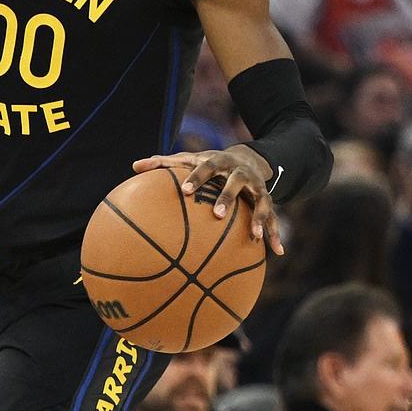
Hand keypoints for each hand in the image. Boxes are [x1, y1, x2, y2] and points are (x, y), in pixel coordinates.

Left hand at [133, 145, 282, 254]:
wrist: (249, 157)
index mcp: (218, 162)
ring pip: (261, 201)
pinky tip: (277, 252)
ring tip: (255, 238)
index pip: (206, 167)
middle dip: (228, 198)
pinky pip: (273, 218)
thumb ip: (163, 163)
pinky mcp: (267, 199)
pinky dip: (275, 234)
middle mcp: (239, 173)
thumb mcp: (190, 159)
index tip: (185, 191)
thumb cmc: (210, 164)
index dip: (197, 178)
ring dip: (259, 218)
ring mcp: (256, 186)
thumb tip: (134, 166)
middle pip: (235, 183)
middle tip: (218, 215)